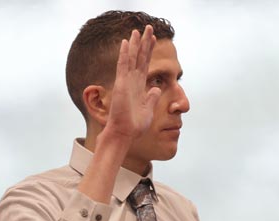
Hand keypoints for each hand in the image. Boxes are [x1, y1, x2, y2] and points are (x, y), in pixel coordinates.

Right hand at [103, 25, 161, 141]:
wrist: (124, 133)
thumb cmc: (134, 126)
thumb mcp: (148, 110)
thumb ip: (152, 98)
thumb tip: (157, 88)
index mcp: (139, 87)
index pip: (145, 64)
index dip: (149, 51)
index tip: (154, 39)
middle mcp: (132, 81)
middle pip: (139, 58)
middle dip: (144, 43)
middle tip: (149, 28)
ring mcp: (126, 82)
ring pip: (131, 58)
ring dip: (135, 44)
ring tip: (138, 30)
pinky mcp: (121, 84)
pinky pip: (123, 66)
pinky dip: (124, 54)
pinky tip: (126, 42)